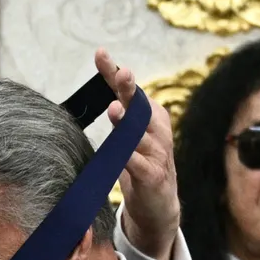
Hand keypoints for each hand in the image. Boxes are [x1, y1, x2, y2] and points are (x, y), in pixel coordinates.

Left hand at [95, 48, 180, 259]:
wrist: (158, 206)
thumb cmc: (139, 166)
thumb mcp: (127, 138)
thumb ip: (120, 116)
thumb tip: (103, 93)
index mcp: (148, 116)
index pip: (129, 90)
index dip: (114, 72)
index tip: (100, 53)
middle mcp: (156, 130)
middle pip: (139, 105)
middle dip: (129, 88)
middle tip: (121, 73)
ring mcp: (157, 153)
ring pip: (140, 134)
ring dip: (127, 122)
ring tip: (115, 109)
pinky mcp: (153, 176)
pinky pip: (139, 165)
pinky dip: (130, 158)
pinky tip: (121, 152)